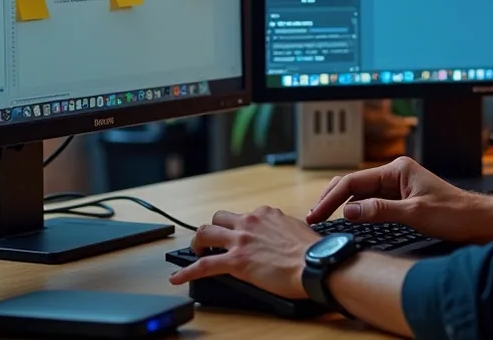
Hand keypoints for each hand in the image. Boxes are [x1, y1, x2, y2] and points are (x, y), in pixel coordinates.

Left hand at [168, 206, 319, 297]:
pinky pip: (203, 265)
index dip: (239, 228)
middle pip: (219, 218)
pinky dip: (186, 271)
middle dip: (212, 229)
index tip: (240, 238)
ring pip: (205, 233)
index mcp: (266, 214)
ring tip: (195, 253)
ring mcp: (240, 240)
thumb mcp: (298, 228)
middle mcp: (250, 222)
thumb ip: (283, 228)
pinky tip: (177, 278)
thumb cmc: (312, 251)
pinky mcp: (235, 262)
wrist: (315, 264)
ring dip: (197, 243)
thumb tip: (283, 234)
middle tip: (211, 243)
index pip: (244, 216)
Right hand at [305, 156, 492, 242]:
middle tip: (313, 217)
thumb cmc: (453, 213)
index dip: (332, 199)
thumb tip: (350, 211)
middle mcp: (395, 174)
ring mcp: (397, 187)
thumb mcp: (414, 213)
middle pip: (354, 184)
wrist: (476, 221)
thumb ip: (380, 210)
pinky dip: (357, 211)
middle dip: (332, 199)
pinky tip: (347, 220)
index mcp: (397, 169)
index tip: (316, 214)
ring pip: (361, 194)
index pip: (354, 182)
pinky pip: (372, 203)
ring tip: (323, 219)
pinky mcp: (401, 200)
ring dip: (342, 205)